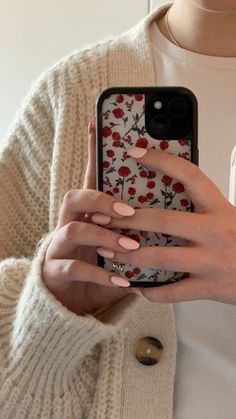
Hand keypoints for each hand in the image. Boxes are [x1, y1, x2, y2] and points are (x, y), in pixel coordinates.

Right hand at [42, 122, 140, 316]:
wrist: (73, 299)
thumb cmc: (99, 264)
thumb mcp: (117, 243)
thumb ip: (136, 229)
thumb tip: (171, 214)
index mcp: (87, 213)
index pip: (89, 177)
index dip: (93, 153)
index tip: (98, 127)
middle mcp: (69, 224)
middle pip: (74, 198)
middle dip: (100, 200)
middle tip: (127, 211)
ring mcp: (60, 247)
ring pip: (73, 230)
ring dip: (103, 236)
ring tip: (128, 246)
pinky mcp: (57, 271)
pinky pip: (75, 268)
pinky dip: (101, 274)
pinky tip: (122, 280)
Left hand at [95, 146, 235, 304]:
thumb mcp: (230, 215)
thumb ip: (204, 206)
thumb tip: (172, 189)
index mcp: (221, 208)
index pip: (188, 175)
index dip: (160, 161)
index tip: (134, 152)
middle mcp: (215, 232)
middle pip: (163, 221)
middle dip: (127, 219)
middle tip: (102, 217)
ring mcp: (212, 262)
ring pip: (161, 258)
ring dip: (129, 255)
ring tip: (108, 251)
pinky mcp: (210, 288)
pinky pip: (173, 292)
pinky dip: (151, 291)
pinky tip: (136, 286)